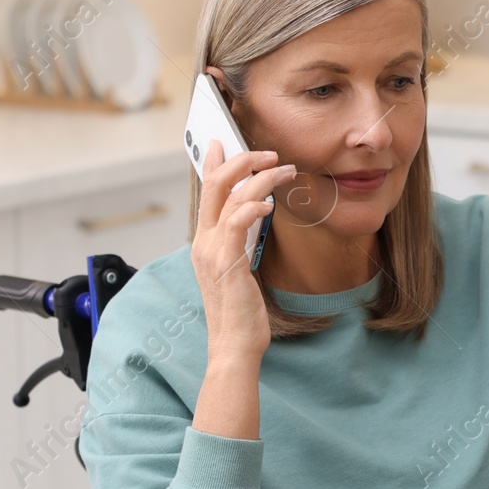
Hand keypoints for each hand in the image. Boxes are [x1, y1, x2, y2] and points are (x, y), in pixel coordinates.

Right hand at [191, 139, 295, 363]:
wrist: (234, 346)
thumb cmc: (241, 313)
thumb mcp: (239, 269)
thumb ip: (240, 242)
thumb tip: (255, 218)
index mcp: (205, 242)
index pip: (206, 191)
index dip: (213, 162)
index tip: (224, 142)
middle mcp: (203, 242)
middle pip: (214, 183)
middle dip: (242, 160)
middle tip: (268, 153)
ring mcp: (212, 251)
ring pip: (229, 194)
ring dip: (260, 177)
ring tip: (285, 171)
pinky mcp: (226, 262)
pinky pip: (237, 220)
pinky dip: (254, 205)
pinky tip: (271, 204)